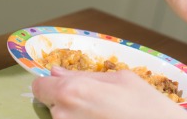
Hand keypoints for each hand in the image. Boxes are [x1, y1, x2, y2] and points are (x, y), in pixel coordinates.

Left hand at [31, 67, 182, 118]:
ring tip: (104, 115)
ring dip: (76, 116)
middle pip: (51, 105)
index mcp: (72, 90)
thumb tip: (57, 72)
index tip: (63, 87)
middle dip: (66, 102)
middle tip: (95, 104)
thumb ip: (84, 75)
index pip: (39, 87)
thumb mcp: (120, 79)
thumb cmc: (148, 107)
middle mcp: (64, 114)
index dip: (50, 85)